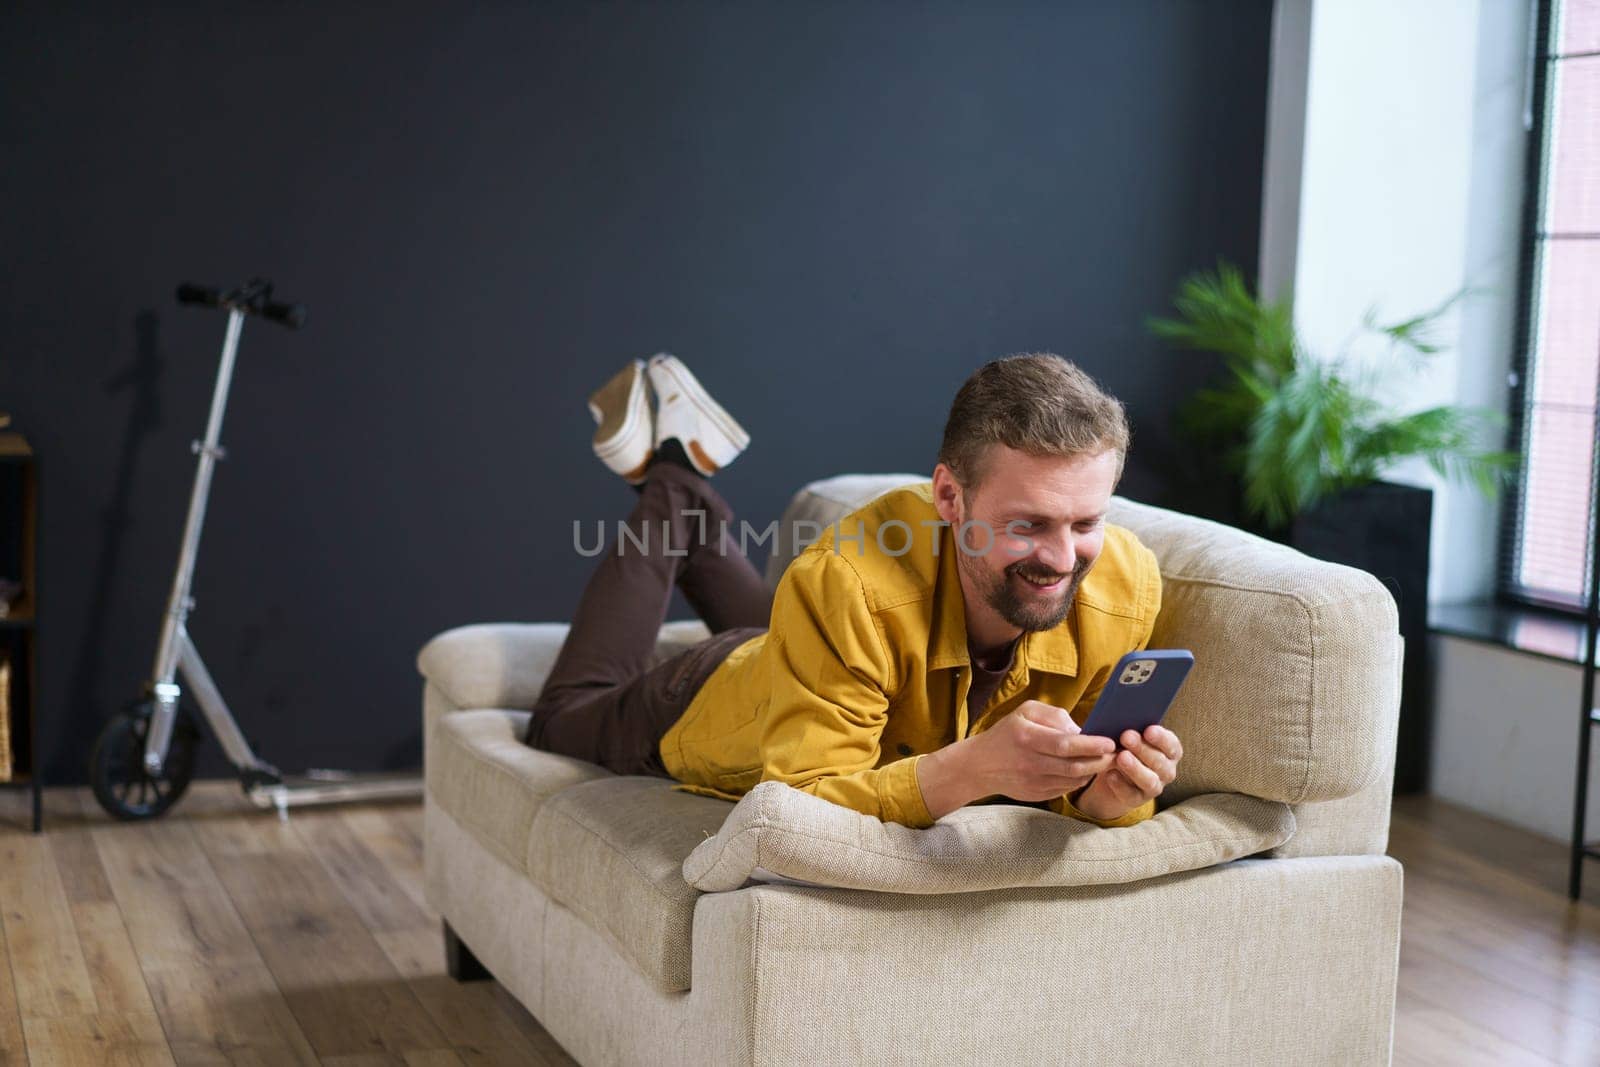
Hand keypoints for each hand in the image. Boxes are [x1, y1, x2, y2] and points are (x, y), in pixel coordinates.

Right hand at [968, 700, 1119, 802]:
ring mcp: (1034, 782)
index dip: (1091, 745)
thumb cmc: (1007, 733)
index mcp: (1027, 738)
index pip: (1065, 744)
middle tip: (1116, 754)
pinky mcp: (1037, 795)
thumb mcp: (1025, 712)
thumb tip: (1081, 730)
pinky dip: (1080, 780)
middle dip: (1100, 761)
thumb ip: (1054, 716)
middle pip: (1074, 766)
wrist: (980, 765)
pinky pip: (1066, 788)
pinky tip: (1086, 770)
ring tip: (1107, 761)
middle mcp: (1030, 762)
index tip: (1109, 742)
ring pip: (1073, 780)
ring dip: (1093, 771)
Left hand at [1069, 725, 1183, 822]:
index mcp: (1169, 751)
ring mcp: (1154, 786)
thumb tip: (1122, 715)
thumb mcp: (1129, 736)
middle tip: (1127, 736)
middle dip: (1143, 749)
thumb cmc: (1125, 747)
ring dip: (1135, 768)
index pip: (1172, 745)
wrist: (1114, 775)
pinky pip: (1131, 795)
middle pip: (1159, 761)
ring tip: (1120, 757)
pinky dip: (1120, 786)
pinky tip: (1110, 775)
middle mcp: (1166, 770)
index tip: (1149, 729)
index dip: (1161, 738)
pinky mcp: (1138, 799)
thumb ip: (1132, 728)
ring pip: (1149, 780)